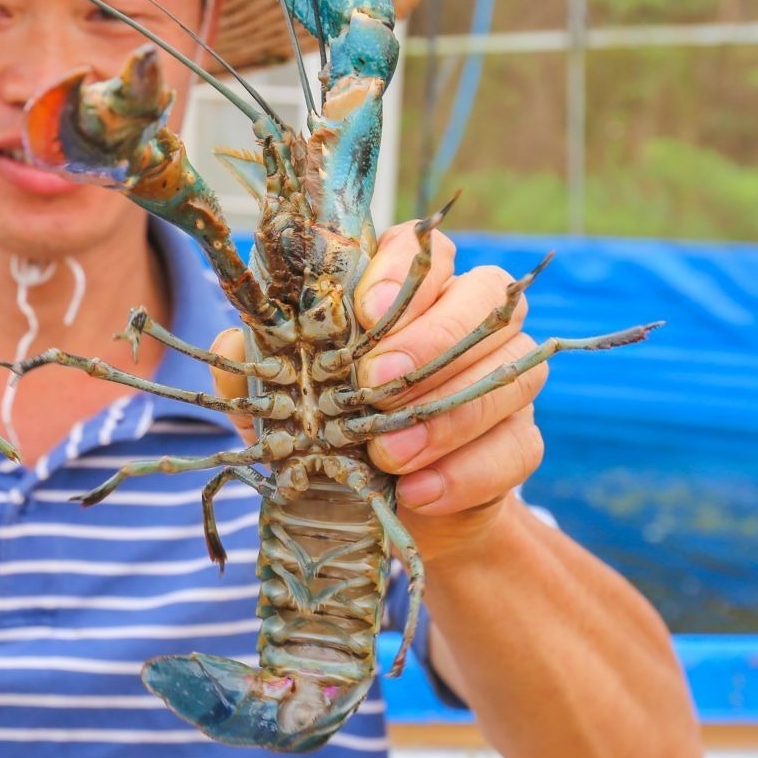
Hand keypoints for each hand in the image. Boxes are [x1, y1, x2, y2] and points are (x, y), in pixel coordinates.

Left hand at [211, 222, 543, 563]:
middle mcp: (468, 321)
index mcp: (410, 291)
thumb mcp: (281, 403)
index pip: (425, 250)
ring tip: (391, 455)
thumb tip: (236, 343)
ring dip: (446, 416)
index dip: (400, 272)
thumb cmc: (328, 432)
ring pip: (511, 370)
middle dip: (430, 339)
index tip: (364, 312)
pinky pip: (518, 444)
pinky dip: (466, 471)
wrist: (386, 507)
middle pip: (485, 295)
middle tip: (374, 386)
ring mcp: (503, 377)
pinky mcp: (521, 438)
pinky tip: (419, 491)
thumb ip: (258, 368)